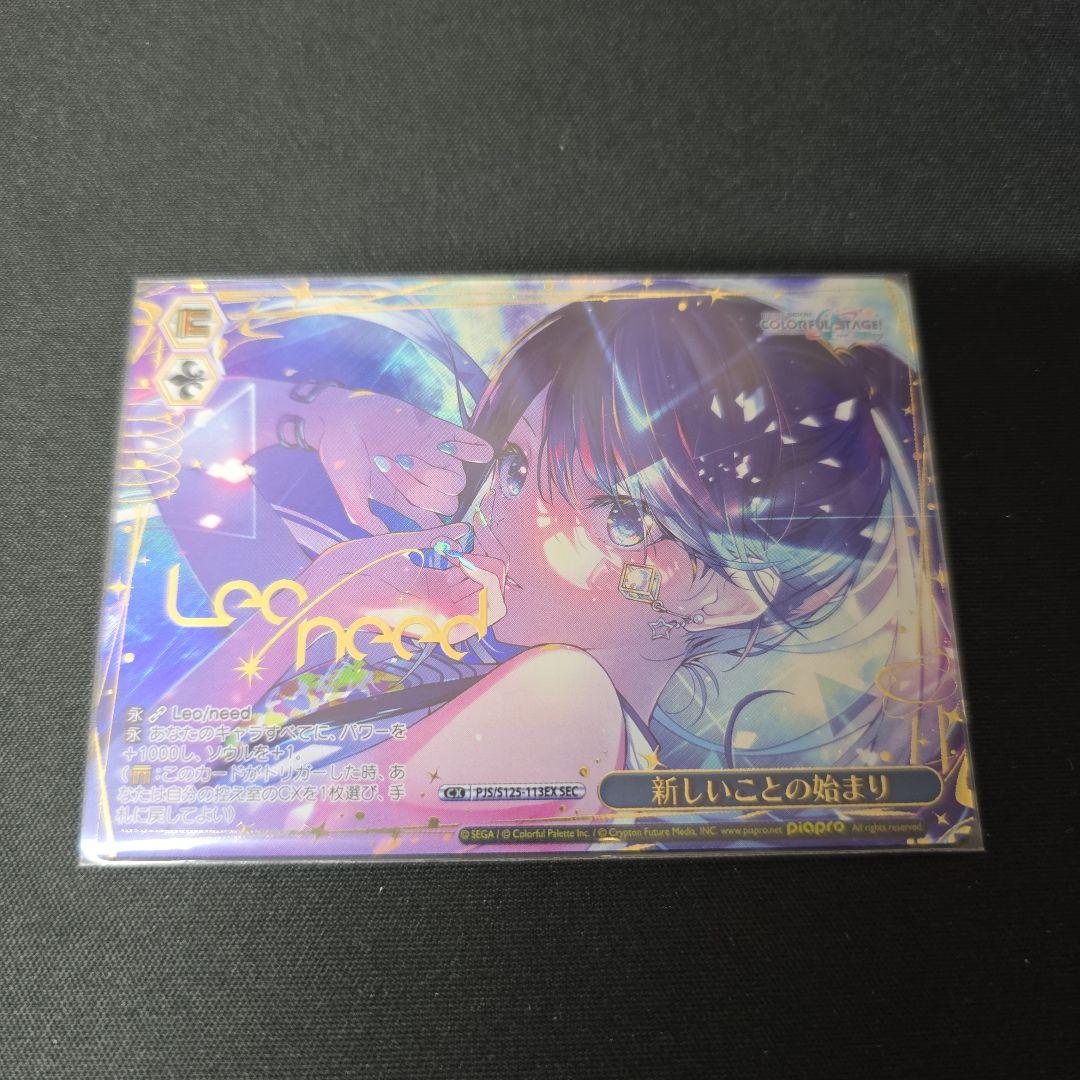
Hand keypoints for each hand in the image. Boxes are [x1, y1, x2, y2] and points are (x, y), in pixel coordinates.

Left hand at [299, 524, 506, 647]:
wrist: (330, 587)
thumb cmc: (356, 567)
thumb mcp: (403, 545)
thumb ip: (435, 538)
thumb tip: (464, 528)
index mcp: (434, 590)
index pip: (478, 580)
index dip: (485, 557)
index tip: (473, 538)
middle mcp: (442, 607)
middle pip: (492, 593)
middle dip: (494, 565)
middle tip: (477, 547)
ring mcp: (442, 619)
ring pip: (496, 605)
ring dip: (493, 574)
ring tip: (471, 557)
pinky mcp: (440, 623)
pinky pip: (485, 612)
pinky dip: (488, 584)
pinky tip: (467, 563)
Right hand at [305, 389, 492, 532]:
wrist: (341, 416)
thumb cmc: (340, 456)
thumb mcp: (348, 493)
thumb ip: (366, 519)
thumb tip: (388, 539)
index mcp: (405, 500)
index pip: (434, 522)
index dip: (434, 524)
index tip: (425, 518)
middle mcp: (424, 481)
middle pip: (448, 502)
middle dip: (425, 491)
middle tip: (396, 471)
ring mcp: (435, 457)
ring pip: (460, 480)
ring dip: (436, 471)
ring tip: (407, 455)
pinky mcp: (442, 433)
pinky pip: (476, 449)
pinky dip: (474, 451)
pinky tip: (448, 447)